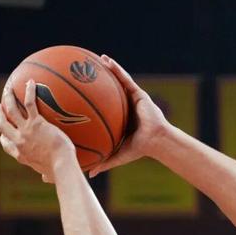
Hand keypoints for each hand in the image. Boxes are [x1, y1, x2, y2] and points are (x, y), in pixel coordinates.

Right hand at [0, 79, 75, 182]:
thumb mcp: (48, 175)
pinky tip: (31, 82)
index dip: (3, 138)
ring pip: (10, 110)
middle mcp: (19, 142)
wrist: (62, 166)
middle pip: (2, 125)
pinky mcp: (36, 123)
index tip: (3, 134)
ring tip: (9, 89)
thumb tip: (46, 179)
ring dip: (7, 98)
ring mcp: (26, 131)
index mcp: (21, 155)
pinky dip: (29, 91)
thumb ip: (46, 175)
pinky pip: (29, 103)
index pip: (6, 145)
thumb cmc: (59, 173)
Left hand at [88, 55, 168, 176]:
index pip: (105, 109)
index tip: (79, 97)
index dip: (93, 102)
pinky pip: (125, 78)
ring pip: (117, 81)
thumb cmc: (140, 149)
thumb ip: (103, 162)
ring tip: (94, 59)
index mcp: (119, 120)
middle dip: (98, 82)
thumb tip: (88, 174)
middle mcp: (125, 107)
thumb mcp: (117, 156)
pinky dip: (116, 68)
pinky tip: (106, 60)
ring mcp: (132, 99)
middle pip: (109, 92)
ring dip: (106, 70)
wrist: (157, 141)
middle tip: (82, 74)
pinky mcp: (139, 93)